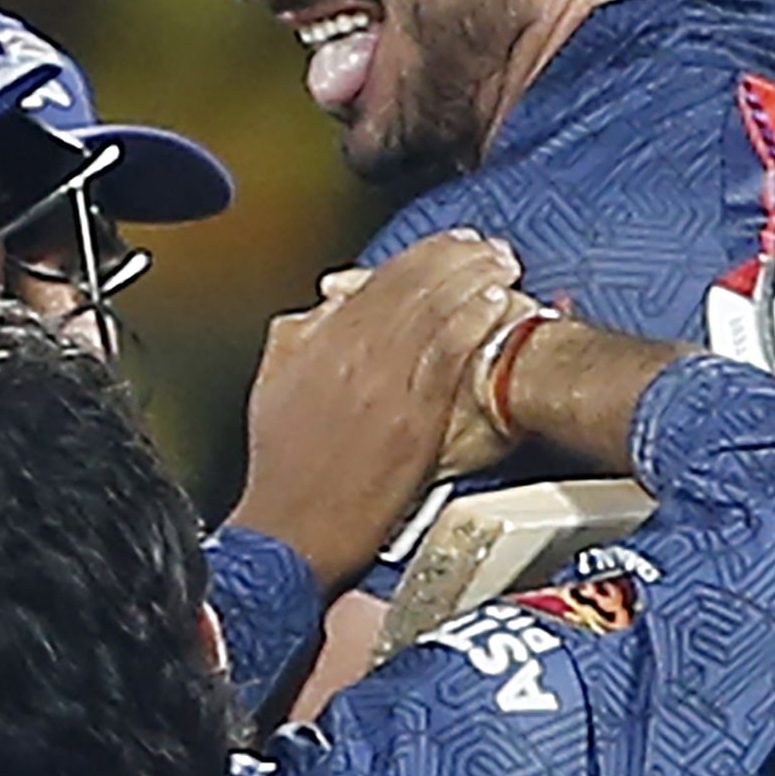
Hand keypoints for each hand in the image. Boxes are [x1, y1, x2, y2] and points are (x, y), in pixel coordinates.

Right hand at [229, 233, 529, 584]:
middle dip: (454, 257)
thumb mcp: (273, 390)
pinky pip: (448, 356)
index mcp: (315, 342)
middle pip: (411, 285)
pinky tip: (494, 305)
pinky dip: (473, 323)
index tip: (447, 244)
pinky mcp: (411, 418)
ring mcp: (382, 383)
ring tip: (501, 263)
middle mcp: (349, 353)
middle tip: (485, 244)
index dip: (419, 255)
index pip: (376, 279)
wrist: (291, 531)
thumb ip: (296, 340)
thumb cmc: (283, 472)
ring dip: (473, 280)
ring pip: (434, 312)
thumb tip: (322, 310)